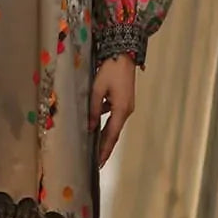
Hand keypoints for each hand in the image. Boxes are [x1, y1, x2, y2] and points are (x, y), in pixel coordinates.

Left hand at [89, 53, 136, 168]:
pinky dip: (106, 124)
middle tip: (98, 163)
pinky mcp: (124, 101)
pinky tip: (97, 127)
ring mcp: (127, 106)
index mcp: (121, 109)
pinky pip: (114, 116)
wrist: (124, 55)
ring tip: (95, 148)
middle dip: (105, 147)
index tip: (99, 162)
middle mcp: (126, 111)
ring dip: (105, 136)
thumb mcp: (97, 89)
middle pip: (114, 133)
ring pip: (114, 125)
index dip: (104, 149)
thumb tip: (91, 127)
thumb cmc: (110, 70)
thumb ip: (93, 109)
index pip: (111, 135)